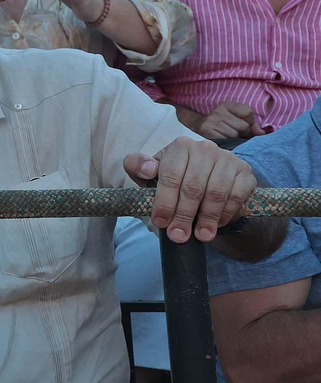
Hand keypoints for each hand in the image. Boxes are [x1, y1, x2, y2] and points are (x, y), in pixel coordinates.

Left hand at [125, 137, 256, 243]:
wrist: (207, 182)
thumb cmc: (173, 179)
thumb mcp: (150, 174)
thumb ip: (137, 167)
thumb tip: (148, 170)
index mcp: (180, 146)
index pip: (171, 176)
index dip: (164, 202)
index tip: (160, 222)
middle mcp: (205, 148)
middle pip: (193, 187)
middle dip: (184, 215)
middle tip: (178, 236)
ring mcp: (228, 159)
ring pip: (215, 193)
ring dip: (206, 218)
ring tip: (200, 236)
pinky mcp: (246, 172)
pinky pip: (236, 195)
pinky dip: (226, 213)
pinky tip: (217, 224)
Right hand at [193, 101, 267, 140]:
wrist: (197, 130)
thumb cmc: (223, 127)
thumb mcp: (237, 120)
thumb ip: (253, 125)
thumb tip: (262, 133)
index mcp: (227, 105)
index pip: (248, 112)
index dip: (250, 123)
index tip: (244, 127)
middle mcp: (218, 111)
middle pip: (244, 126)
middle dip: (243, 133)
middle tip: (235, 134)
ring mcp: (211, 121)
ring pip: (236, 135)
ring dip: (235, 140)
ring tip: (227, 138)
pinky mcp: (206, 131)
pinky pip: (226, 141)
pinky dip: (227, 144)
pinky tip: (222, 141)